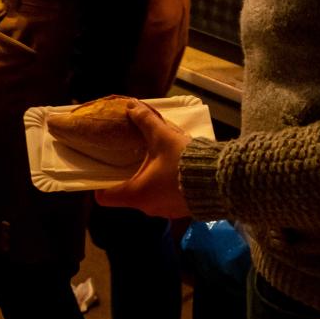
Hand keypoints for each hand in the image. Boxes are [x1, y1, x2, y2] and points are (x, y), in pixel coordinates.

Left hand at [94, 99, 192, 218]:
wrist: (219, 180)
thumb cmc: (184, 162)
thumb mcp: (162, 137)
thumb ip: (145, 121)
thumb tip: (131, 106)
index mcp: (136, 194)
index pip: (104, 197)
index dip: (100, 184)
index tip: (105, 170)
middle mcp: (147, 208)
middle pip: (127, 195)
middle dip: (129, 177)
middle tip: (132, 158)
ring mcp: (165, 212)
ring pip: (148, 197)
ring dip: (149, 181)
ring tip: (157, 162)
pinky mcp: (181, 211)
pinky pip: (165, 199)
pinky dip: (165, 187)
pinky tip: (174, 171)